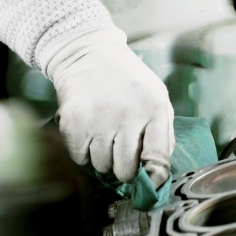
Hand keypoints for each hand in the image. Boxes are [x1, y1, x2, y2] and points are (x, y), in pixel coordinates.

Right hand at [50, 32, 174, 188]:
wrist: (88, 53)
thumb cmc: (128, 82)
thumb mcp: (157, 97)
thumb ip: (163, 133)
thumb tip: (158, 172)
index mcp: (154, 110)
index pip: (158, 159)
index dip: (154, 178)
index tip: (149, 181)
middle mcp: (128, 116)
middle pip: (125, 170)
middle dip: (123, 167)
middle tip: (120, 152)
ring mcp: (98, 120)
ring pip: (101, 167)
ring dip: (103, 158)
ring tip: (104, 135)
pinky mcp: (73, 123)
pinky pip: (79, 158)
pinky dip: (83, 152)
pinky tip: (89, 133)